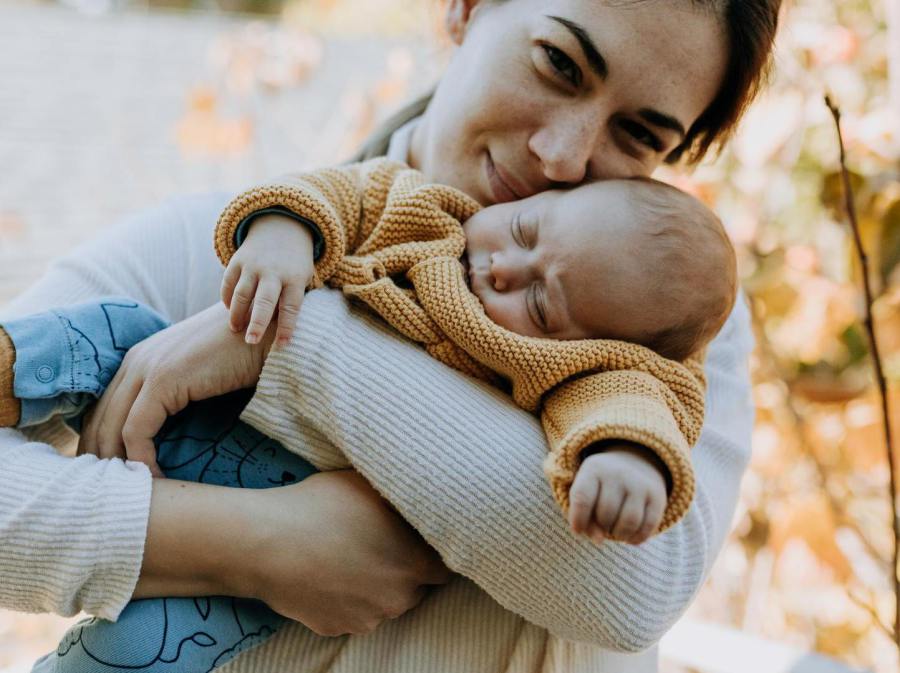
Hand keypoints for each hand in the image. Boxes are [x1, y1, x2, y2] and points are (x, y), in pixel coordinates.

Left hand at [76, 303, 272, 474]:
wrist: (268, 331)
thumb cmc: (245, 354)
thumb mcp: (201, 373)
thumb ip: (180, 391)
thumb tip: (173, 430)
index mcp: (142, 357)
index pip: (105, 406)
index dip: (102, 441)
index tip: (113, 473)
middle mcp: (136, 359)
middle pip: (101, 417)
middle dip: (101, 457)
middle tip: (112, 492)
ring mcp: (147, 367)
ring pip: (112, 427)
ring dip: (119, 463)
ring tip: (131, 492)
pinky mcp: (163, 380)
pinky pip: (137, 430)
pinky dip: (141, 459)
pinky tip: (155, 478)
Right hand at [221, 213, 315, 346]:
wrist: (283, 227)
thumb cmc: (295, 265)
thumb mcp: (303, 279)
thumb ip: (293, 301)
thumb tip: (283, 333)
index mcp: (294, 278)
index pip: (291, 307)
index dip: (287, 327)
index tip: (282, 345)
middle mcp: (273, 272)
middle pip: (263, 301)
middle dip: (257, 323)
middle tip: (250, 341)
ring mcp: (253, 265)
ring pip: (241, 294)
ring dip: (236, 314)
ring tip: (235, 329)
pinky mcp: (237, 260)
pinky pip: (228, 283)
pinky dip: (227, 299)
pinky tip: (229, 311)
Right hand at [245, 471, 450, 635]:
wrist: (267, 543)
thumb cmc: (322, 506)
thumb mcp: (372, 488)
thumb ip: (403, 503)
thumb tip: (420, 501)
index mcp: (415, 563)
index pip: (446, 568)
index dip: (434, 553)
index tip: (420, 540)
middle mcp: (398, 598)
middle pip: (414, 587)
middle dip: (402, 569)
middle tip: (378, 543)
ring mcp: (366, 618)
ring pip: (383, 602)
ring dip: (374, 586)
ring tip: (346, 556)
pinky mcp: (335, 628)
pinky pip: (351, 613)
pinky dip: (345, 599)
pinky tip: (327, 573)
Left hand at [568, 443, 667, 544]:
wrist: (634, 463)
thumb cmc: (600, 486)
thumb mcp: (586, 492)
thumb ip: (583, 517)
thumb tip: (599, 540)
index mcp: (594, 468)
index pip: (582, 497)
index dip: (578, 519)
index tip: (577, 530)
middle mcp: (618, 473)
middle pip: (606, 513)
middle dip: (601, 526)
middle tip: (602, 524)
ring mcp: (640, 484)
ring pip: (628, 523)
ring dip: (619, 535)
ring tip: (615, 531)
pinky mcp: (657, 497)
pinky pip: (648, 527)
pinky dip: (636, 539)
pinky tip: (629, 537)